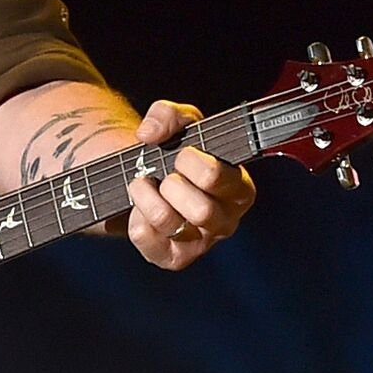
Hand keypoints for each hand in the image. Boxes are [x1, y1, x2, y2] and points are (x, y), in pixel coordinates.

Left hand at [114, 99, 255, 269]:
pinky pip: (146, 238)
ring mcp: (199, 243)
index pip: (219, 178)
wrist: (144, 177)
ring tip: (142, 184)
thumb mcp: (177, 123)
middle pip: (201, 210)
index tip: (182, 154)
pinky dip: (135, 217)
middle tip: (166, 176)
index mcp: (238, 188)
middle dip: (172, 184)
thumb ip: (167, 114)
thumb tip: (149, 133)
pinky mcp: (172, 258)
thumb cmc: (172, 152)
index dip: (192, 162)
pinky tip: (139, 209)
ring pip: (169, 222)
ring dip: (145, 195)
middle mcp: (225, 220)